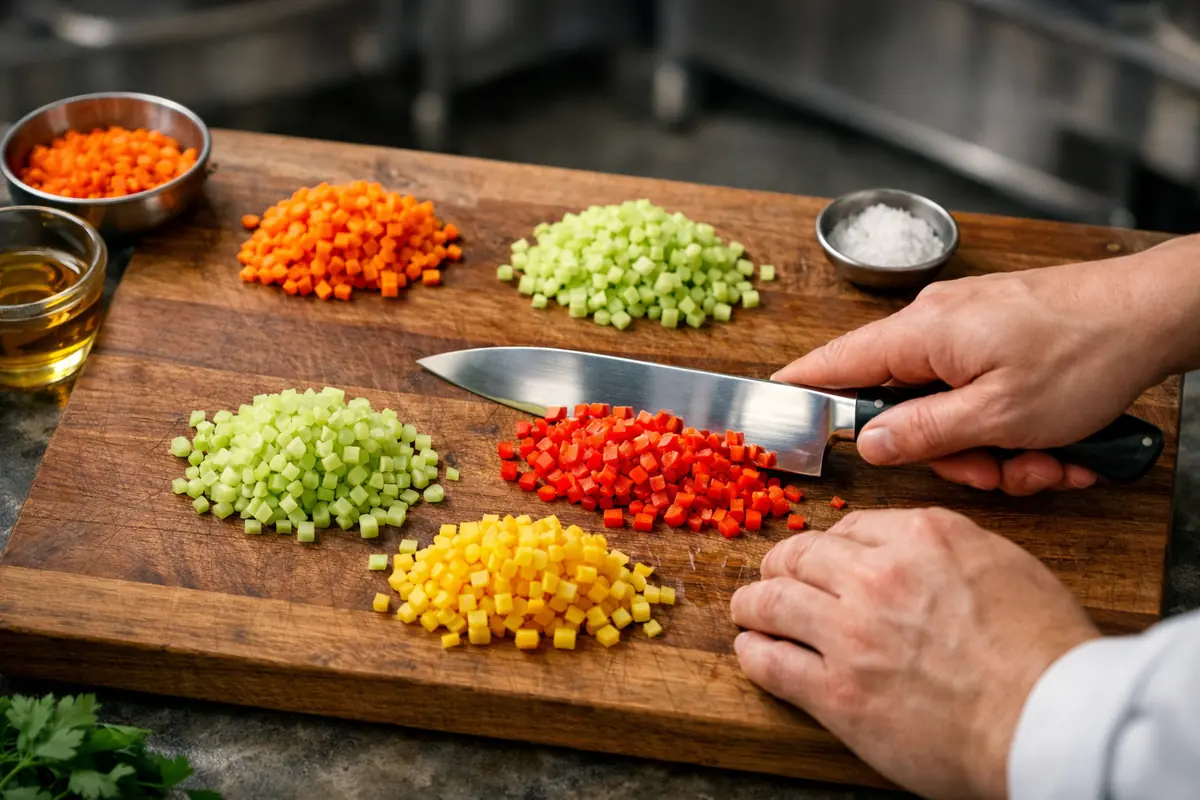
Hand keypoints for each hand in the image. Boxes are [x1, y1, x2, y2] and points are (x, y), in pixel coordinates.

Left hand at [730, 509, 1099, 798]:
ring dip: (752, 604)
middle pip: (799, 556)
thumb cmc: (1046, 651)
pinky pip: (772, 662)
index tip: (820, 558)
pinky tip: (752, 652)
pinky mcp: (837, 692)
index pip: (848, 527)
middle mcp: (877, 576)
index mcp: (922, 537)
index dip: (827, 545)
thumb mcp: (1004, 565)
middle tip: (772, 577)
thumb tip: (913, 551)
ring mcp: (851, 634)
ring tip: (748, 610)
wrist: (1053, 721)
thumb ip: (947, 550)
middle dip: (780, 566)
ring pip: (771, 601)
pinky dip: (754, 653)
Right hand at [775, 237, 1199, 493]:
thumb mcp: (998, 415)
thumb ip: (923, 434)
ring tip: (1044, 461)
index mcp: (921, 335)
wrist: (1152, 314)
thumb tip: (868, 444)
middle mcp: (936, 326)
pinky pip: (983, 395)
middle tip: (996, 472)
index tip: (767, 410)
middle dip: (951, 453)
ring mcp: (969, 330)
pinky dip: (1013, 428)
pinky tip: (1056, 445)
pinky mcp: (998, 337)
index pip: (834, 363)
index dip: (800, 390)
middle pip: (904, 407)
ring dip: (993, 448)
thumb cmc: (1081, 355)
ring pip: (950, 410)